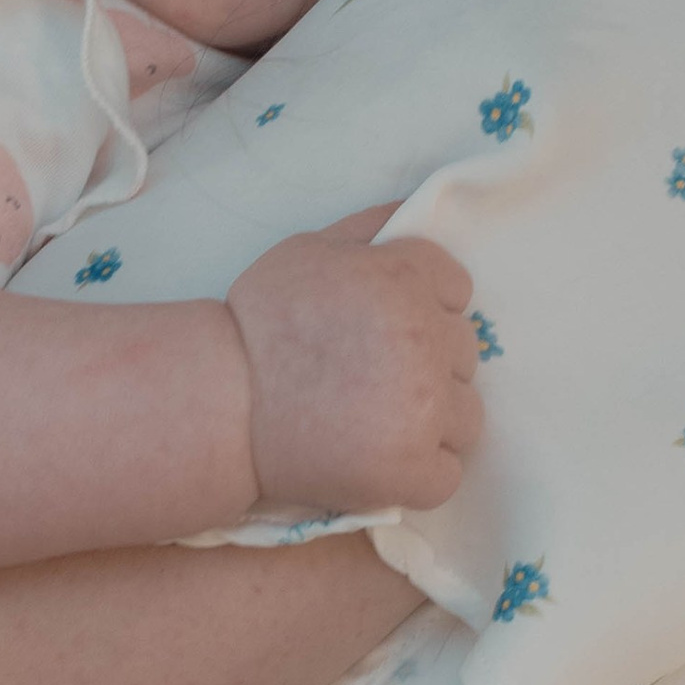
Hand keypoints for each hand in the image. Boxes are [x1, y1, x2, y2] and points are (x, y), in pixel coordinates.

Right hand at [225, 210, 482, 517]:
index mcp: (404, 279)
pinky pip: (447, 474)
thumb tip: (417, 211)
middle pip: (463, 354)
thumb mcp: (307, 249)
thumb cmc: (257, 324)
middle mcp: (424, 339)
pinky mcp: (410, 469)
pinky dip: (419, 474)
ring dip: (431, 423)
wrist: (218, 405)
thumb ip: (371, 229)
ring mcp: (423, 409)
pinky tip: (377, 462)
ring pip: (466, 416)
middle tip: (370, 381)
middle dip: (427, 365)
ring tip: (374, 426)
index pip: (456, 290)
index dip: (422, 310)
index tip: (384, 331)